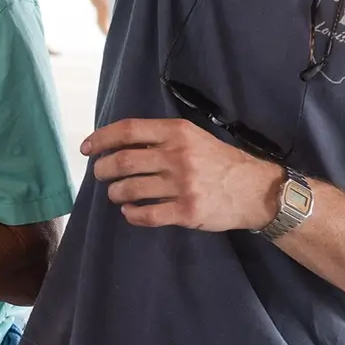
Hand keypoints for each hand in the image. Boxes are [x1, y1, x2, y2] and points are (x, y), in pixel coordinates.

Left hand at [85, 117, 286, 230]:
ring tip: (117, 194)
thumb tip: (118, 144)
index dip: (101, 138)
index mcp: (177, 132)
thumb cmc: (220, 162)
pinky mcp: (187, 211)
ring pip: (129, 190)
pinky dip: (131, 214)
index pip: (128, 130)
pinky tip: (131, 212)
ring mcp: (182, 185)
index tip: (87, 149)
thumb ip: (162, 138)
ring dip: (115, 193)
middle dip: (103, 170)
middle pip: (122, 162)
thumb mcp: (194, 138)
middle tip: (102, 175)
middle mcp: (178, 156)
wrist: (256, 190)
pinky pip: (145, 215)